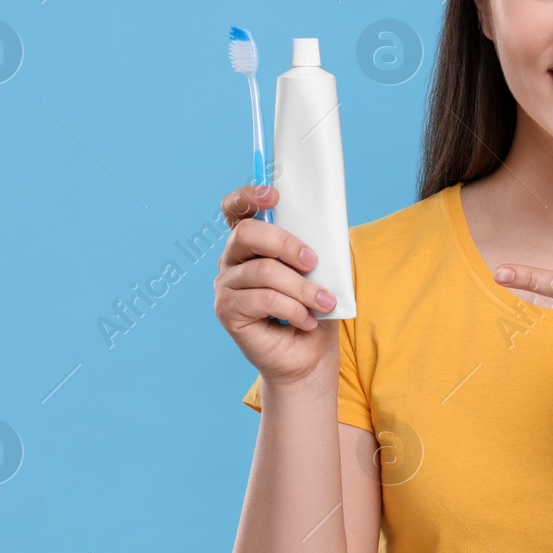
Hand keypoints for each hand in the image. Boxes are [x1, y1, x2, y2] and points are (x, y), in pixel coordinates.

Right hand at [214, 185, 338, 388]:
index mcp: (252, 243)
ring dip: (302, 288)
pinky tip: (307, 321)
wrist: (309, 356)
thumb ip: (315, 245)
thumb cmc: (314, 308)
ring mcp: (225, 285)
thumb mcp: (321, 271)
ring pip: (264, 271)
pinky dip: (294, 309)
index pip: (236, 210)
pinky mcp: (227, 311)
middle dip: (285, 243)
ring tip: (325, 303)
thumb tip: (327, 224)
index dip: (248, 196)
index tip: (273, 196)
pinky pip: (264, 299)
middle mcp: (231, 260)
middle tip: (312, 261)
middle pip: (247, 234)